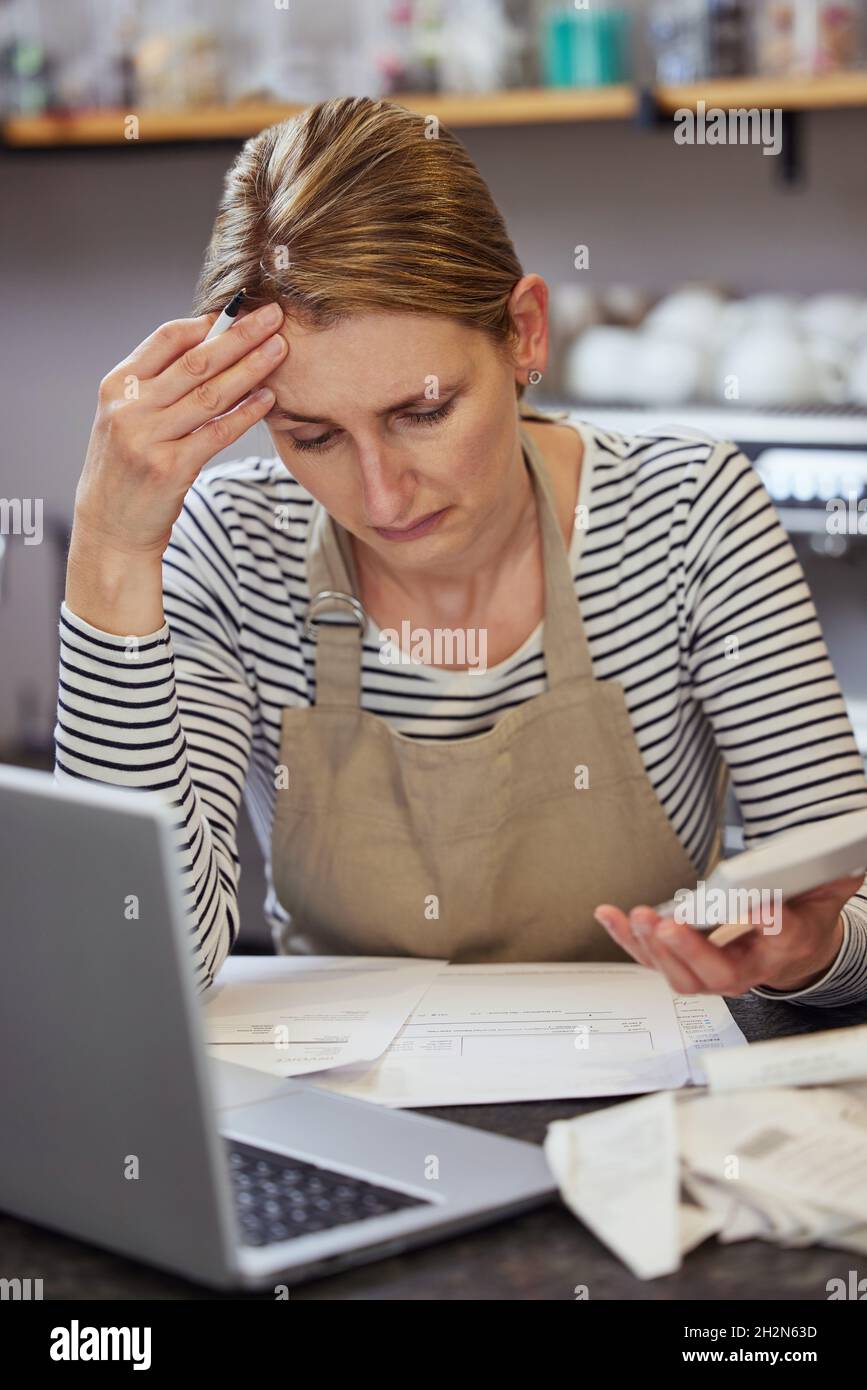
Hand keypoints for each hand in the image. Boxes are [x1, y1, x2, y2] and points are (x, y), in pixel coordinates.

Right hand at [72, 301, 287, 558]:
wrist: (110, 528)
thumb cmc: (126, 468)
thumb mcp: (126, 417)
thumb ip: (156, 383)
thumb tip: (206, 342)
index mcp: (117, 386)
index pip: (166, 339)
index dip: (207, 323)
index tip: (240, 310)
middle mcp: (130, 408)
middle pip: (195, 361)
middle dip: (239, 335)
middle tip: (273, 315)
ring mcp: (149, 439)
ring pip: (210, 394)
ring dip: (250, 368)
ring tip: (279, 349)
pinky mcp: (171, 470)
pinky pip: (217, 433)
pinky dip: (245, 413)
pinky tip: (269, 397)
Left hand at [593, 875, 862, 996]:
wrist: (793, 952)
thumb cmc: (802, 923)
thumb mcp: (823, 899)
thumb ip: (830, 881)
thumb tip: (843, 861)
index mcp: (783, 950)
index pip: (782, 940)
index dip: (774, 925)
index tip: (766, 908)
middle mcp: (743, 971)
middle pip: (715, 974)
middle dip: (690, 951)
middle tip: (672, 925)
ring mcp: (708, 972)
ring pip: (678, 974)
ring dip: (652, 946)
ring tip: (639, 916)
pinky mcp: (681, 962)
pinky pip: (651, 957)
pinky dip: (627, 938)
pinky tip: (608, 914)